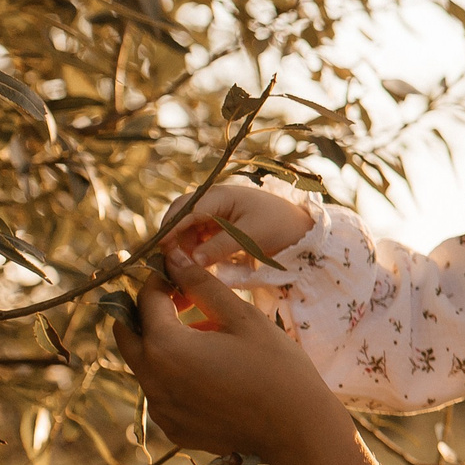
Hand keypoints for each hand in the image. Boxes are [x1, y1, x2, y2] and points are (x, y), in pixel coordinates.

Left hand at [112, 254, 345, 464]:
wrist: (298, 430)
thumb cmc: (277, 367)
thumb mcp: (243, 317)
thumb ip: (201, 285)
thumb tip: (172, 256)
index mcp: (166, 347)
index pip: (146, 299)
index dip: (162, 279)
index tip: (182, 274)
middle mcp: (152, 379)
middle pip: (127, 334)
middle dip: (148, 311)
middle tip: (182, 302)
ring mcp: (161, 408)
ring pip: (145, 364)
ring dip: (164, 344)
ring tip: (209, 339)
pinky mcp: (173, 428)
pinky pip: (161, 392)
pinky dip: (175, 376)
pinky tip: (212, 374)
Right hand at [166, 181, 314, 272]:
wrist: (300, 230)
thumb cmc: (279, 226)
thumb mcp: (250, 237)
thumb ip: (220, 247)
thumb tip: (191, 261)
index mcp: (220, 195)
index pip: (185, 209)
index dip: (171, 229)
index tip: (164, 251)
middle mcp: (212, 201)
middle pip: (179, 217)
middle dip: (173, 239)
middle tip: (172, 264)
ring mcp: (213, 213)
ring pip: (185, 229)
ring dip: (182, 247)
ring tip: (185, 270)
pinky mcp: (216, 227)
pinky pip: (195, 237)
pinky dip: (192, 250)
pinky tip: (195, 267)